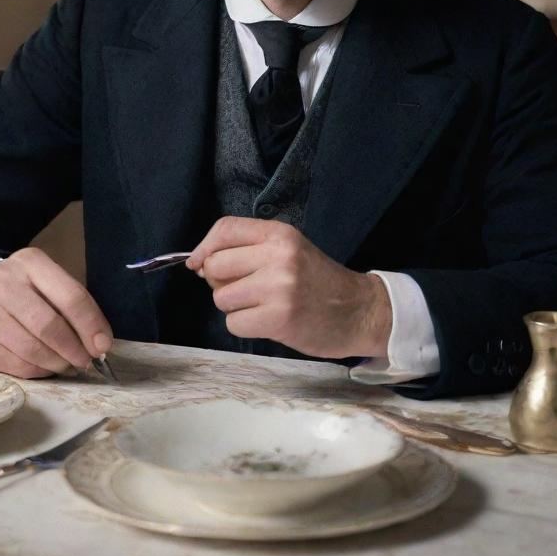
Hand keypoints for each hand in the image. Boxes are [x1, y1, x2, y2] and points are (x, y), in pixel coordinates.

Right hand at [0, 247, 111, 378]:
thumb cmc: (27, 287)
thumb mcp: (51, 281)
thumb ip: (76, 306)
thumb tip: (100, 344)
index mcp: (32, 264)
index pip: (70, 296)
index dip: (90, 325)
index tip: (102, 345)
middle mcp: (4, 285)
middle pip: (47, 325)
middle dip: (73, 349)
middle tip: (85, 360)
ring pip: (30, 349)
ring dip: (56, 363)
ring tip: (68, 365)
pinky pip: (15, 366)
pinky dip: (38, 372)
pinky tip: (47, 367)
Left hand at [186, 217, 392, 358]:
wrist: (359, 310)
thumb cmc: (317, 281)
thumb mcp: (289, 250)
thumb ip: (249, 249)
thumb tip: (198, 263)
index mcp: (280, 234)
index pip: (225, 229)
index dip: (204, 248)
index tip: (197, 263)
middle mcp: (278, 256)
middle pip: (215, 266)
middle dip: (220, 282)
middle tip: (246, 289)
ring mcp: (279, 288)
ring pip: (221, 298)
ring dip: (235, 307)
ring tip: (263, 305)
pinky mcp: (279, 318)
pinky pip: (234, 324)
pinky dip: (245, 326)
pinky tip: (269, 321)